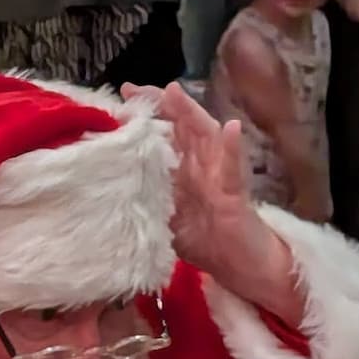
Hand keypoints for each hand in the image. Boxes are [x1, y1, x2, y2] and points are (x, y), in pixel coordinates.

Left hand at [121, 81, 302, 319]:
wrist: (244, 271)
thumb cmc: (208, 243)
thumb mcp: (167, 219)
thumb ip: (148, 197)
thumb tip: (114, 184)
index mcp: (185, 169)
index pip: (165, 134)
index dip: (146, 115)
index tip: (123, 97)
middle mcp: (203, 166)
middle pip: (183, 127)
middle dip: (161, 105)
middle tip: (137, 88)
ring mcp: (221, 177)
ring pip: (208, 138)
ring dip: (192, 114)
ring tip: (176, 92)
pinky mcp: (236, 196)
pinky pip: (235, 170)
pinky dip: (233, 148)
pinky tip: (231, 129)